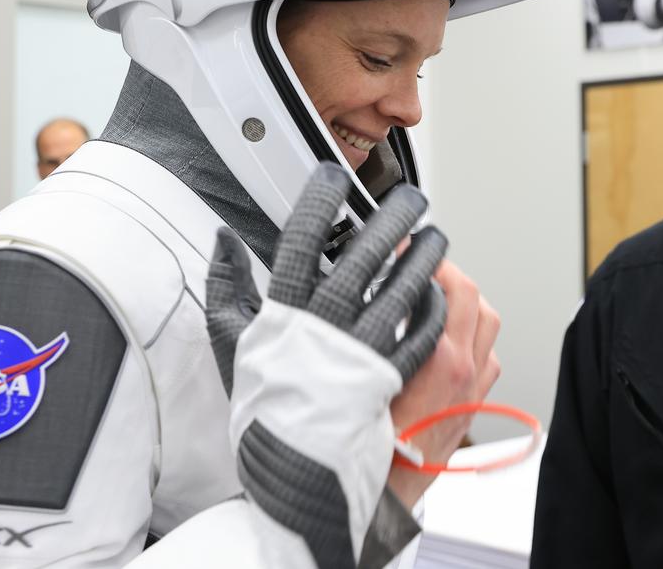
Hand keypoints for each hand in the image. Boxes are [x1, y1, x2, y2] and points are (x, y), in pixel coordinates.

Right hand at [204, 163, 447, 565]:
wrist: (298, 480)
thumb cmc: (268, 414)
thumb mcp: (234, 348)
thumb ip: (225, 290)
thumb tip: (222, 242)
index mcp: (286, 318)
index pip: (301, 241)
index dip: (317, 202)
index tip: (332, 180)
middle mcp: (329, 331)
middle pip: (368, 254)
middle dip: (393, 216)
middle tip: (408, 198)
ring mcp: (370, 354)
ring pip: (410, 288)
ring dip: (427, 256)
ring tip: (433, 238)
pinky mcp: (402, 380)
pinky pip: (432, 332)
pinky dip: (440, 308)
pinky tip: (440, 295)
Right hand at [387, 258, 501, 507]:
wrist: (382, 497)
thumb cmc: (367, 448)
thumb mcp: (360, 376)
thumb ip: (369, 333)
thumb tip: (365, 296)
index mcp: (442, 362)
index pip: (452, 287)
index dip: (427, 259)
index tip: (405, 247)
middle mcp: (466, 374)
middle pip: (476, 300)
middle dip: (449, 274)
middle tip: (420, 265)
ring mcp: (473, 391)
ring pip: (488, 328)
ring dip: (466, 304)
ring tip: (434, 295)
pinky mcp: (471, 408)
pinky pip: (487, 358)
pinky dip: (471, 339)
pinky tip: (444, 339)